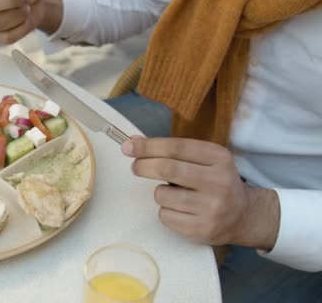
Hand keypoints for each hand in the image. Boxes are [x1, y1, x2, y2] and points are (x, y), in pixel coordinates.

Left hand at [121, 136, 279, 249]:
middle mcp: (219, 181)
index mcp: (219, 158)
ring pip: (162, 195)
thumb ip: (169, 150)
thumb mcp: (202, 160)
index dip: (148, 146)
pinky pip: (165, 216)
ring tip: (174, 195)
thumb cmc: (214, 182)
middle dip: (143, 166)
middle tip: (135, 167)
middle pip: (167, 169)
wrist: (244, 216)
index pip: (176, 148)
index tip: (128, 147)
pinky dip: (165, 211)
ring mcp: (212, 208)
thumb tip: (133, 142)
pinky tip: (181, 210)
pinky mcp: (202, 229)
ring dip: (160, 193)